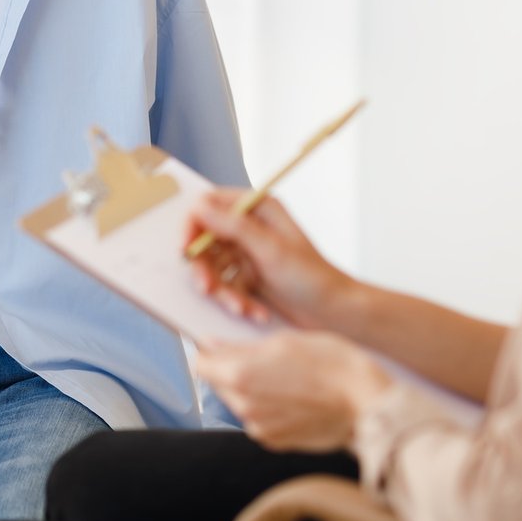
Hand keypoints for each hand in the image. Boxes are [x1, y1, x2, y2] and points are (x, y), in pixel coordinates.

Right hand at [184, 190, 354, 328]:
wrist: (335, 314)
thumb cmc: (313, 278)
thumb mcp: (271, 250)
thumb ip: (234, 226)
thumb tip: (200, 208)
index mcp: (256, 208)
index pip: (208, 206)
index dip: (192, 227)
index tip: (186, 250)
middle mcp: (249, 227)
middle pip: (204, 241)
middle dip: (205, 268)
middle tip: (207, 288)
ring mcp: (247, 253)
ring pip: (212, 268)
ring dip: (222, 291)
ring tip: (240, 307)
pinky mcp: (247, 277)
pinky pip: (224, 286)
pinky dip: (235, 301)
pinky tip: (254, 312)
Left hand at [197, 332, 391, 451]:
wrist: (367, 402)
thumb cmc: (331, 364)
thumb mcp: (284, 341)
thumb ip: (240, 347)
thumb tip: (210, 345)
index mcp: (240, 377)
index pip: (201, 364)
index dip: (210, 352)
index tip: (223, 346)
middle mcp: (244, 407)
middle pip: (220, 384)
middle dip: (232, 370)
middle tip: (264, 359)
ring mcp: (260, 428)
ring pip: (240, 402)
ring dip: (252, 390)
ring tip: (285, 378)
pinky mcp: (276, 442)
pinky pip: (259, 419)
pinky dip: (268, 408)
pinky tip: (294, 397)